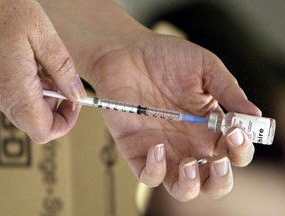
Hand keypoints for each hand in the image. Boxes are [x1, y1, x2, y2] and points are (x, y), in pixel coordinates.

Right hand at [0, 0, 85, 142]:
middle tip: (66, 84)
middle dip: (58, 109)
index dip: (65, 124)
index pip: (44, 132)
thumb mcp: (44, 36)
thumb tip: (78, 95)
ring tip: (49, 70)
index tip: (76, 103)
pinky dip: (34, 90)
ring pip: (29, 112)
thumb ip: (63, 70)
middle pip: (37, 124)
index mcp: (15, 90)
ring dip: (47, 98)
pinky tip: (36, 67)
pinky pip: (19, 98)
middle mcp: (3, 97)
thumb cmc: (6, 10)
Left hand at [88, 33, 260, 200]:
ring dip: (191, 185)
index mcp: (208, 125)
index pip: (232, 150)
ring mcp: (163, 149)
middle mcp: (188, 142)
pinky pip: (148, 176)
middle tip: (220, 161)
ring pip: (182, 188)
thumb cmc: (165, 56)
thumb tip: (254, 115)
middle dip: (221, 180)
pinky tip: (157, 145)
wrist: (126, 53)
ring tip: (190, 165)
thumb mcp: (204, 67)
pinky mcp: (137, 150)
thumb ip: (228, 90)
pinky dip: (155, 170)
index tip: (236, 129)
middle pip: (210, 179)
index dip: (240, 147)